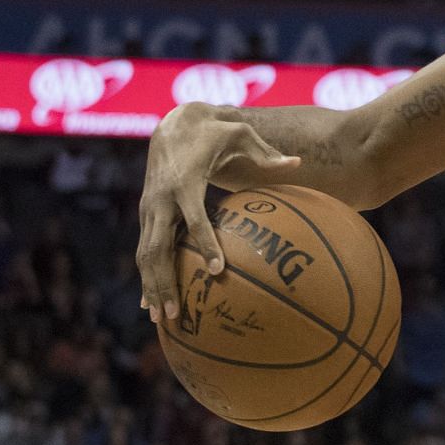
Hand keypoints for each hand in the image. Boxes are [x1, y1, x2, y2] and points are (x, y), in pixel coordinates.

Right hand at [137, 104, 299, 324]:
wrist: (173, 124)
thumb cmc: (214, 132)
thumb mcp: (240, 134)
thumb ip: (266, 152)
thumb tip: (298, 163)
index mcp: (185, 183)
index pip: (194, 219)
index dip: (206, 244)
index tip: (219, 271)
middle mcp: (161, 199)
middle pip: (158, 247)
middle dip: (164, 281)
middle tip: (177, 312)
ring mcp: (150, 208)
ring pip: (146, 254)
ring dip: (151, 287)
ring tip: (163, 320)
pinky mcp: (147, 214)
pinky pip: (145, 250)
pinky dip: (147, 278)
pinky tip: (151, 306)